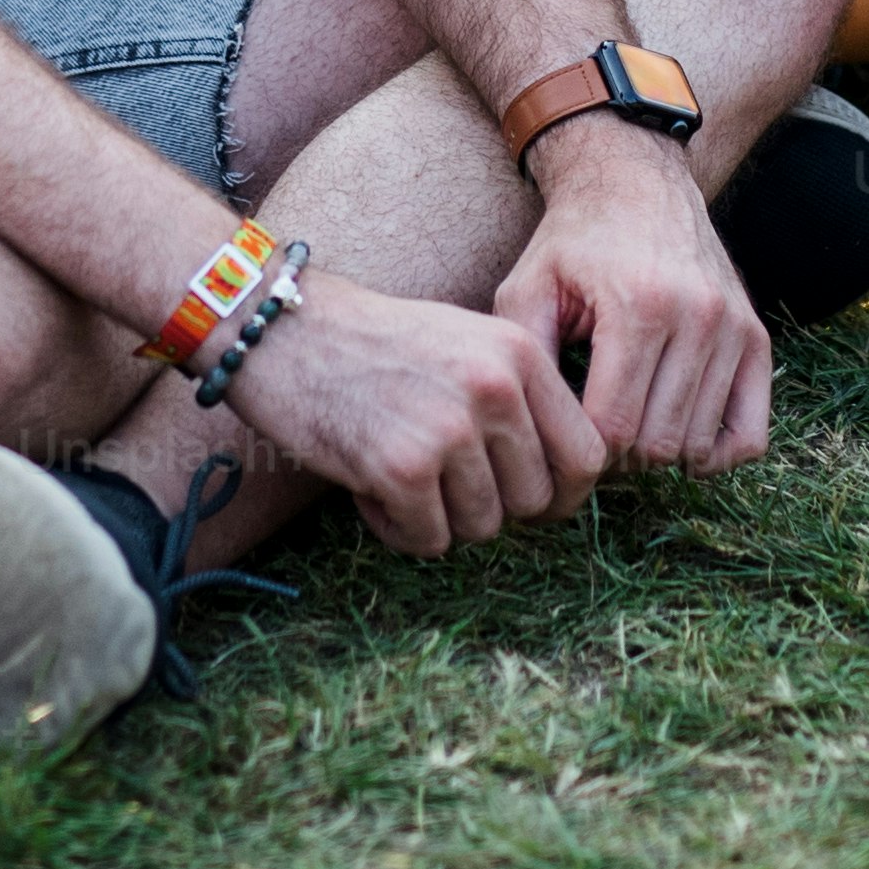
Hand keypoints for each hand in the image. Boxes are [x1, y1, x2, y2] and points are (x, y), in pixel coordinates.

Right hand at [220, 271, 603, 553]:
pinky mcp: (402, 467)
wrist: (281, 328)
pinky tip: (368, 487)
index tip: (528, 497)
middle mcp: (495, 387)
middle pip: (535, 501)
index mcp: (519, 352)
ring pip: (483, 527)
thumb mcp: (464, 343)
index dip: (561, 491)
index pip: (587, 455)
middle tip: (441, 482)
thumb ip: (516, 400)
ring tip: (397, 474)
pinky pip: (429, 540)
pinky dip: (398, 529)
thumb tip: (558, 488)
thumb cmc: (372, 343)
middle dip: (491, 506)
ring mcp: (450, 427)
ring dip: (440, 518)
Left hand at [499, 112, 772, 475]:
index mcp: (637, 305)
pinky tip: (681, 438)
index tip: (564, 433)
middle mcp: (696, 315)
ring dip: (660, 453)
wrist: (636, 184)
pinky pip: (752, 435)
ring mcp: (733, 327)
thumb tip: (536, 431)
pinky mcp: (755, 337)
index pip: (614, 426)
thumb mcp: (527, 288)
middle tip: (594, 433)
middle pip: (658, 442)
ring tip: (629, 425)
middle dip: (619, 456)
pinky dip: (717, 454)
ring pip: (700, 444)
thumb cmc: (574, 243)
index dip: (583, 448)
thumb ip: (528, 357)